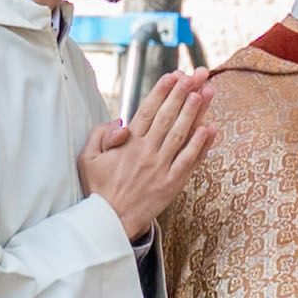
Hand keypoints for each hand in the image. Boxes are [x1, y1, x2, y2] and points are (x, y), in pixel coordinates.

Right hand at [78, 71, 215, 240]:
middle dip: (184, 93)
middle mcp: (146, 152)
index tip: (175, 75)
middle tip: (198, 75)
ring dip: (196, 112)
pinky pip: (189, 161)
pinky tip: (211, 128)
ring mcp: (161, 168)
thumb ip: (99, 134)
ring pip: (181, 134)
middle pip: (168, 116)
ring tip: (207, 92)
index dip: (163, 91)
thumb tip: (119, 122)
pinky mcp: (172, 183)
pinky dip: (201, 145)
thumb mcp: (87, 158)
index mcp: (127, 144)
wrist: (109, 223)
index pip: (148, 110)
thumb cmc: (97, 189)